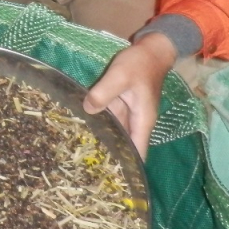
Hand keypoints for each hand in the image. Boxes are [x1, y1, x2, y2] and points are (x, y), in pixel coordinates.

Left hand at [83, 32, 177, 159]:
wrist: (151, 51)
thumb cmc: (139, 64)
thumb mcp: (119, 76)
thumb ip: (104, 92)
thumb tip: (88, 109)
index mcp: (142, 121)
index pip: (137, 153)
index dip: (126, 167)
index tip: (108, 177)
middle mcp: (136, 123)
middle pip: (124, 147)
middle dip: (109, 158)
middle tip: (84, 170)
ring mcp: (128, 115)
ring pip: (115, 135)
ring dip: (102, 143)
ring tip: (78, 155)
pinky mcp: (120, 106)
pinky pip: (109, 120)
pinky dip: (98, 126)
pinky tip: (80, 130)